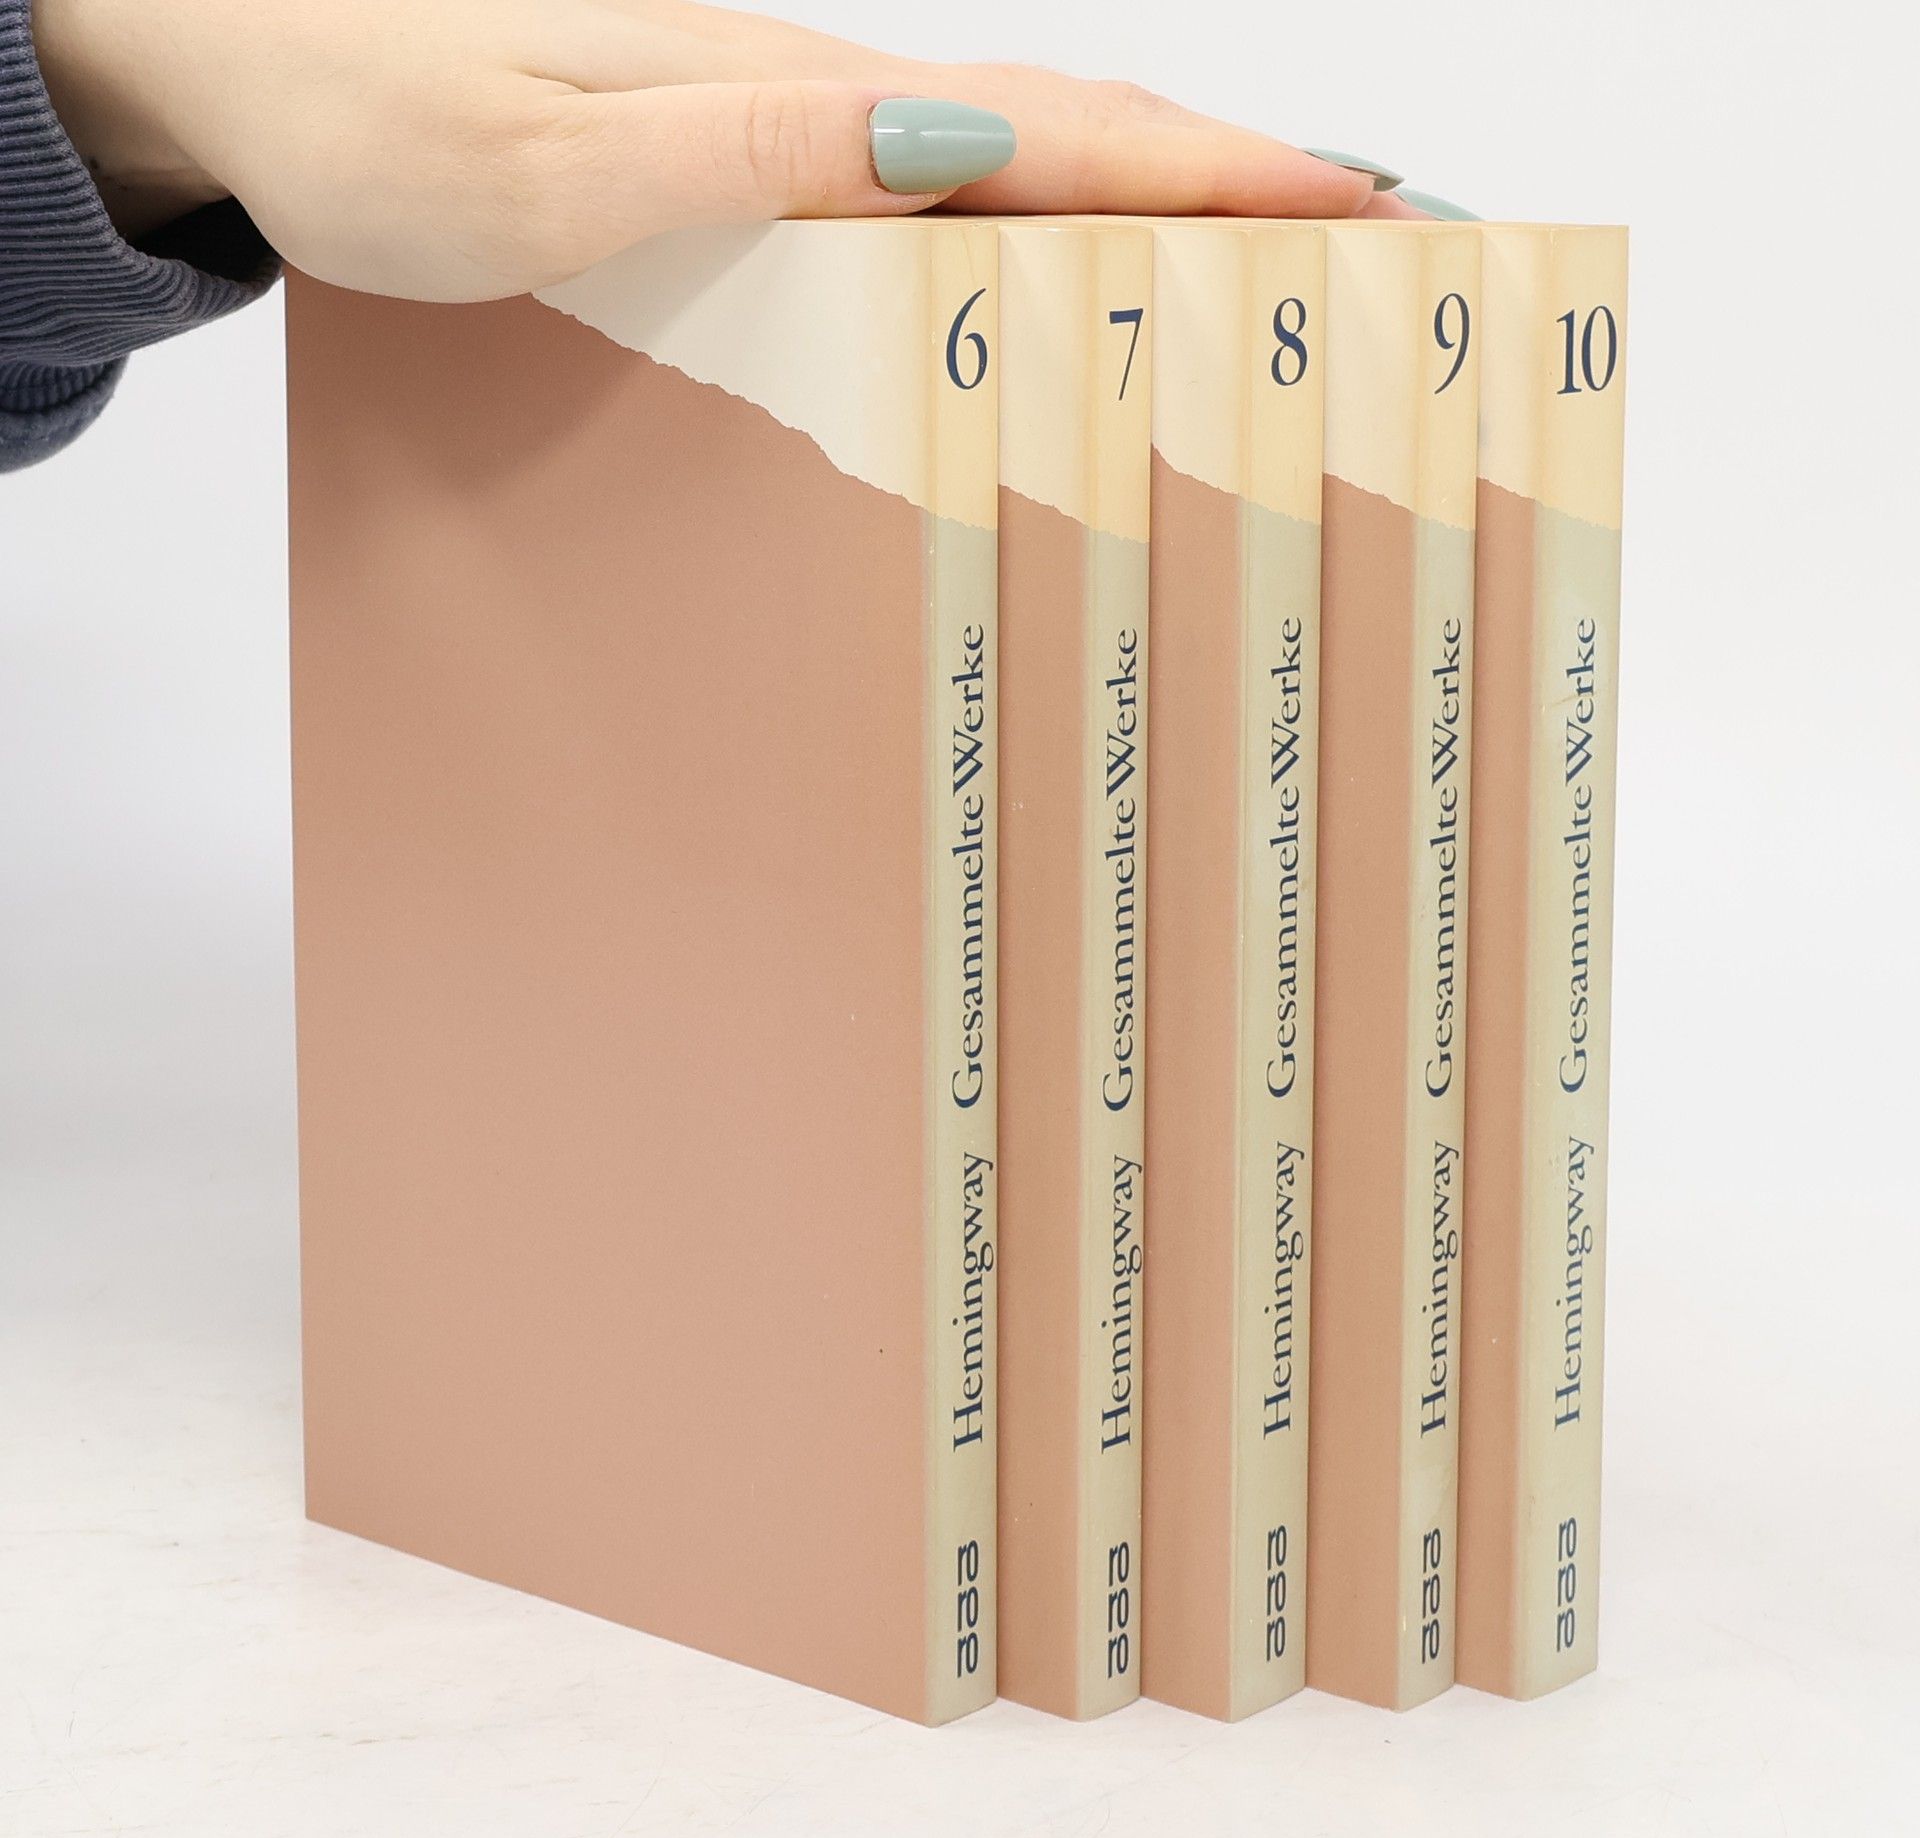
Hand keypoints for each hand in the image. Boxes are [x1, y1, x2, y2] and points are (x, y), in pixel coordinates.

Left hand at [31, 0, 1408, 300]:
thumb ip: (744, 148)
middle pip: (1070, 139)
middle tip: (1384, 255)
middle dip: (1239, 192)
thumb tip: (945, 140)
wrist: (237, 57)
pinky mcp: (748, 170)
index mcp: (796, 95)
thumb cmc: (358, 111)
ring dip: (1152, 220)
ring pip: (1010, 176)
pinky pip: (925, 212)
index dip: (1220, 170)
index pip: (1054, 127)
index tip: (1371, 204)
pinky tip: (1061, 291)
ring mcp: (786, 131)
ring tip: (1276, 290)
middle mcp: (814, 104)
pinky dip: (1029, 239)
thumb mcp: (546, 157)